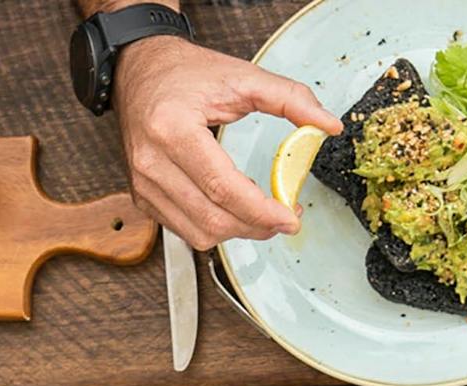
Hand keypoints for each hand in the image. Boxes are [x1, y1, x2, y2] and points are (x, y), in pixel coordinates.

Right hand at [114, 36, 341, 249]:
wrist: (139, 71)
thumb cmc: (184, 73)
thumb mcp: (242, 76)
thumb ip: (290, 98)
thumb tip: (327, 125)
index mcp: (172, 129)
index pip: (223, 188)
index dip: (262, 211)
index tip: (290, 216)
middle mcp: (151, 162)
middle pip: (212, 218)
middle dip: (256, 226)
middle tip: (284, 216)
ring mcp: (143, 184)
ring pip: (199, 233)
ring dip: (237, 231)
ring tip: (261, 212)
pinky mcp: (143, 197)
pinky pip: (184, 230)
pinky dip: (215, 226)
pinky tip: (233, 208)